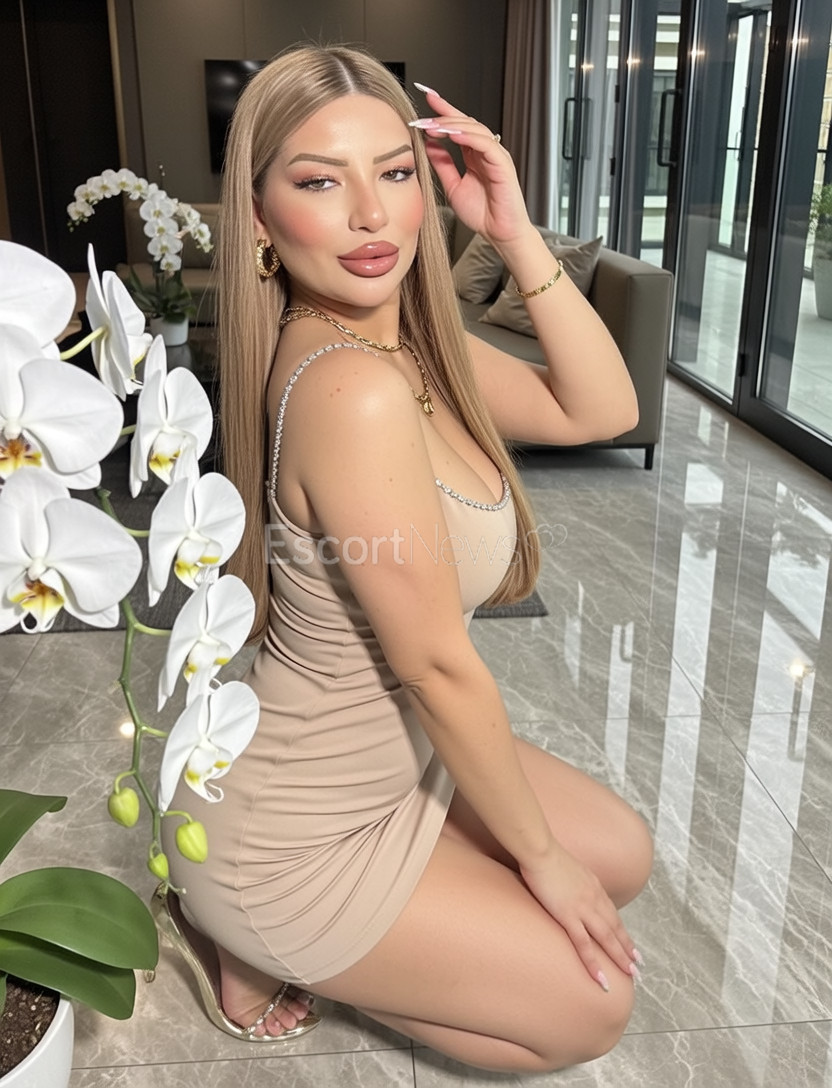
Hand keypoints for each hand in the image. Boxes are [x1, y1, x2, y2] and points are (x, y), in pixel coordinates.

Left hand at [412, 86, 532, 247]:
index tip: (427, 96)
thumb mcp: (453, 186)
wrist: (500, 233)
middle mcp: (486, 151)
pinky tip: (452, 134)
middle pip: (465, 122)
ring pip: (475, 129)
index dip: (444, 110)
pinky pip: (485, 144)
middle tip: (421, 118)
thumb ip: (442, 164)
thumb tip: (429, 144)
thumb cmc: (482, 214)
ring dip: (452, 125)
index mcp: (475, 154)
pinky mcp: (503, 164)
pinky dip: (468, 137)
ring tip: (431, 125)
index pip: (459, 126)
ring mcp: (496, 156)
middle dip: (442, 117)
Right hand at [520, 844, 639, 990]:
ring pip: (606, 938)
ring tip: (630, 974)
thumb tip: (570, 888)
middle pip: (615, 928)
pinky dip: (594, 963)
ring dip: (620, 957)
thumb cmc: (546, 855)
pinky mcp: (568, 916)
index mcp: (593, 887)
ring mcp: (583, 909)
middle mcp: (594, 899)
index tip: (630, 946)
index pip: (612, 914)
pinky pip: (584, 944)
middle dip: (627, 948)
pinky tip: (600, 978)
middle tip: (638, 966)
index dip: (622, 932)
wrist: (540, 851)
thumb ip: (573, 881)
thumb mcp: (568, 868)